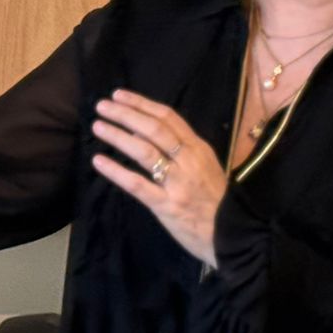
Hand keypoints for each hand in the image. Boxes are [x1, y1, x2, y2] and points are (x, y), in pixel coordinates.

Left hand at [90, 89, 226, 269]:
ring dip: (118, 135)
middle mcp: (189, 161)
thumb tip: (143, 131)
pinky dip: (116, 171)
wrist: (234, 237)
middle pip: (154, 129)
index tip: (119, 95)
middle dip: (126, 114)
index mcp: (198, 149)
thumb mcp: (206, 167)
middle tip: (102, 106)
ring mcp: (178, 183)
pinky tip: (99, 161)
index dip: (142, 104)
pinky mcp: (167, 206)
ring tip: (98, 126)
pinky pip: (138, 185)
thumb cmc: (218, 202)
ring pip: (144, 151)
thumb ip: (180, 150)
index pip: (168, 118)